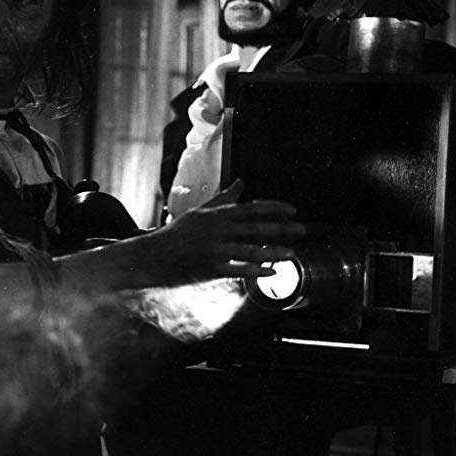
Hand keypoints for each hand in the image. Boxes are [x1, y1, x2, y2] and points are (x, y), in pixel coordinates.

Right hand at [145, 179, 305, 284]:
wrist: (152, 256)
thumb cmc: (177, 234)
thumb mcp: (200, 211)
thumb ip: (224, 198)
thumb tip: (241, 182)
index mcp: (215, 215)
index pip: (250, 208)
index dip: (274, 209)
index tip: (292, 211)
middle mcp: (216, 231)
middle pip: (255, 228)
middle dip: (281, 229)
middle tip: (302, 230)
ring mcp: (213, 250)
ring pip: (249, 251)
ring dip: (273, 252)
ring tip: (292, 253)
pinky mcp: (209, 269)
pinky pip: (237, 270)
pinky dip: (256, 271)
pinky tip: (271, 273)